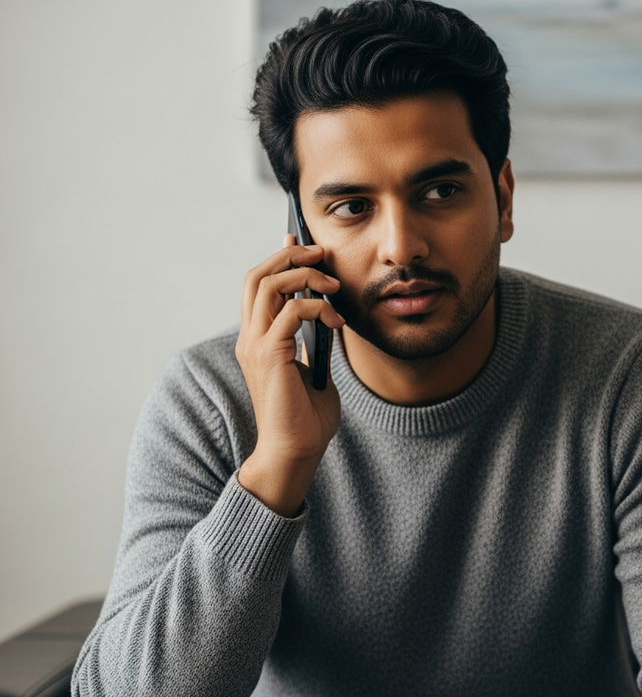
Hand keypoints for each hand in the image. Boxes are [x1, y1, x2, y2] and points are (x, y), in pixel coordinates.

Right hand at [235, 236, 344, 516]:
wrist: (295, 451)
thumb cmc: (306, 417)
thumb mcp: (313, 369)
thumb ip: (313, 342)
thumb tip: (326, 316)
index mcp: (257, 340)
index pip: (259, 286)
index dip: (279, 259)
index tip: (303, 245)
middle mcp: (250, 338)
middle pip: (257, 276)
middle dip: (290, 257)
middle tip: (321, 255)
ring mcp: (255, 346)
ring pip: (267, 286)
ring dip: (303, 276)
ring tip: (332, 284)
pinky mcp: (269, 356)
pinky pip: (289, 312)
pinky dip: (315, 307)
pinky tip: (335, 320)